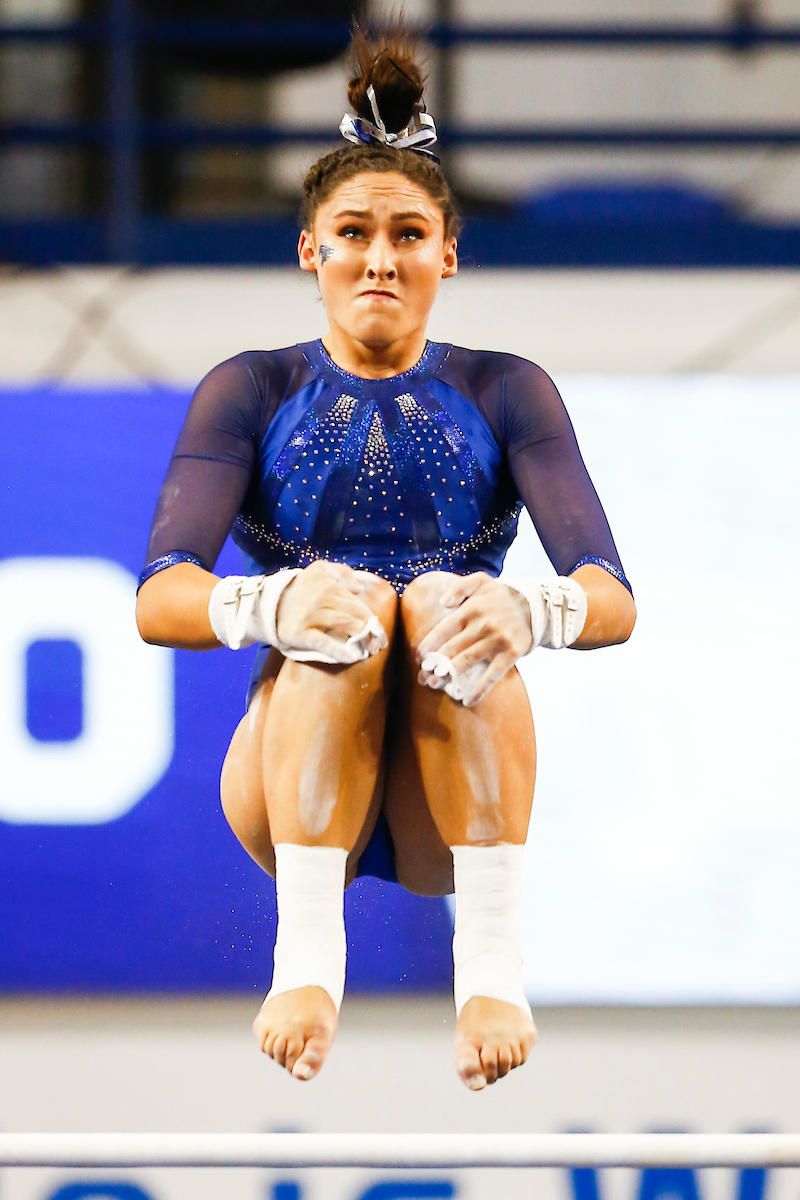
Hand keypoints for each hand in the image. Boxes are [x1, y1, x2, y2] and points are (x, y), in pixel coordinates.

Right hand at [276, 561, 387, 663]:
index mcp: (331, 587)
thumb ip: (341, 572)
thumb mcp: (319, 570)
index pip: (358, 606)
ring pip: (343, 627)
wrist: (269, 603)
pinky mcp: (300, 633)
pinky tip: (352, 657)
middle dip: (370, 633)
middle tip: (378, 646)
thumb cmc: (300, 588)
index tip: (381, 635)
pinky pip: (323, 642)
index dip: (372, 621)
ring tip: (370, 653)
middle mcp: (323, 600)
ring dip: (361, 641)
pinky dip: (339, 650)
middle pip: (354, 617)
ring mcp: (311, 616)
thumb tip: (359, 588)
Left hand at [416, 572, 532, 705]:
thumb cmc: (501, 596)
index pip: (444, 628)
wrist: (535, 605)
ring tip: (434, 685)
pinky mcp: (511, 653)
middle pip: (453, 648)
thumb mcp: (481, 581)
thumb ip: (459, 587)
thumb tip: (442, 602)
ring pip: (468, 661)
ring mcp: (497, 640)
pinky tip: (467, 700)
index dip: (429, 644)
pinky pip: (493, 674)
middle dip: (435, 664)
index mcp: (471, 609)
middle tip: (422, 677)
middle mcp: (483, 625)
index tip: (419, 657)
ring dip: (450, 675)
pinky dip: (480, 689)